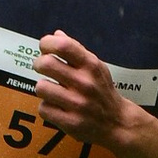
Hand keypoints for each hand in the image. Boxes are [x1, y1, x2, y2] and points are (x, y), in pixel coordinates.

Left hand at [35, 29, 133, 152]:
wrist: (118, 123)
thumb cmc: (102, 91)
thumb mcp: (97, 67)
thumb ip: (77, 50)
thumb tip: (57, 34)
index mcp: (91, 66)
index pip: (63, 46)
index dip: (47, 43)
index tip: (45, 47)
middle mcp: (85, 83)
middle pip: (46, 64)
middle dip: (39, 64)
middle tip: (42, 68)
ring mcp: (78, 104)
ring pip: (41, 87)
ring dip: (43, 88)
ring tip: (52, 91)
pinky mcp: (71, 123)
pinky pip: (43, 109)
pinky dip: (47, 107)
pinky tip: (57, 107)